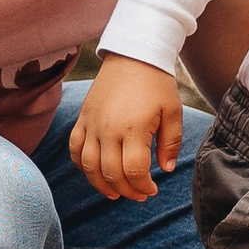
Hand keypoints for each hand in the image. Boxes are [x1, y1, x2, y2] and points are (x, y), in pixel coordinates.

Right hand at [72, 54, 181, 200]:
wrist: (133, 54)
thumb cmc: (157, 83)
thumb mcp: (173, 111)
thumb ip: (171, 143)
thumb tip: (165, 170)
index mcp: (133, 129)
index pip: (133, 171)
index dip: (143, 186)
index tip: (152, 189)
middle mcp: (108, 130)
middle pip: (110, 174)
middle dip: (126, 190)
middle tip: (139, 194)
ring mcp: (92, 124)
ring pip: (88, 166)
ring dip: (101, 185)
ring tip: (116, 192)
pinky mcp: (83, 118)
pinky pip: (74, 149)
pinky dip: (81, 165)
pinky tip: (95, 172)